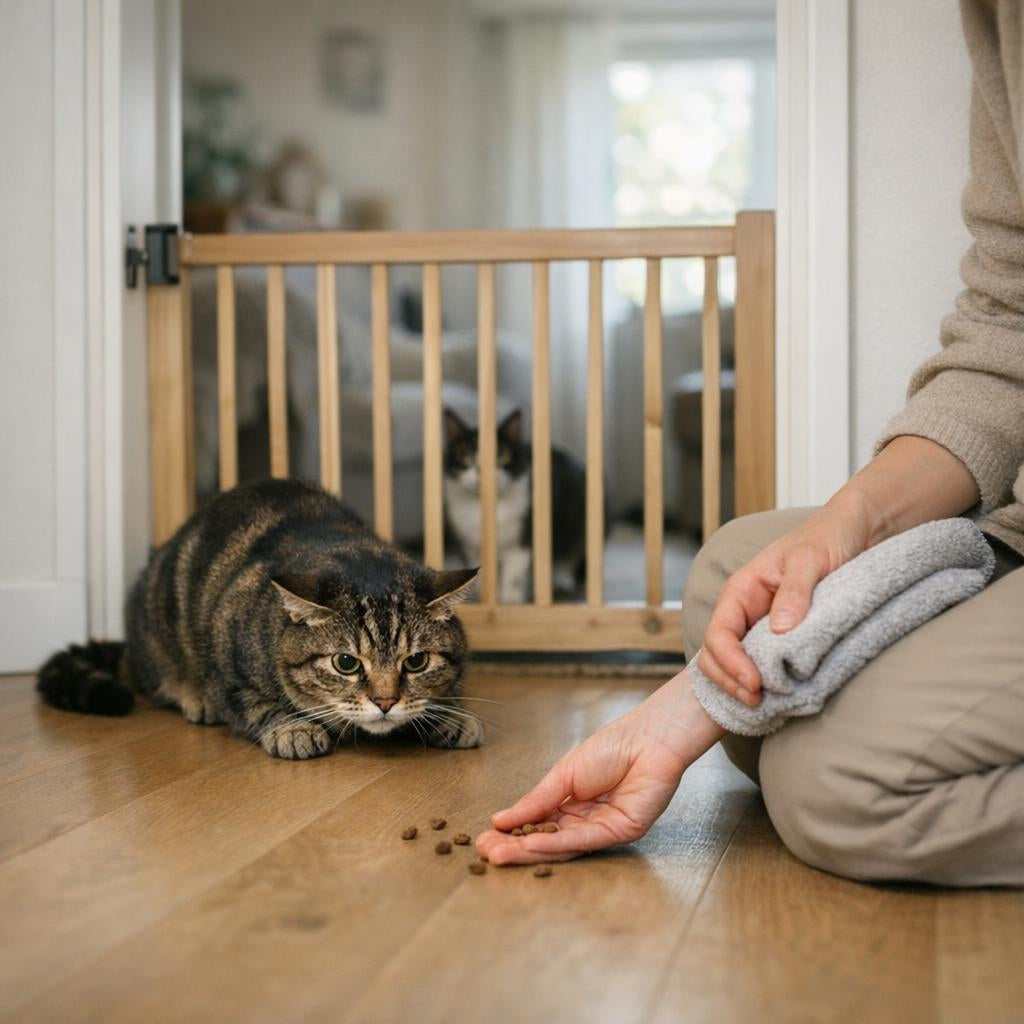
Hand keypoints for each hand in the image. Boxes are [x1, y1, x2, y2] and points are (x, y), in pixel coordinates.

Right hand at [475, 670, 723, 864]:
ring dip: (529, 851)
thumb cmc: (613, 747)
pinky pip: (583, 841)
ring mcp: (603, 829)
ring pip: (561, 847)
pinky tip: (531, 843)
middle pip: (546, 841)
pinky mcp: (621, 832)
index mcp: (572, 805)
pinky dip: (555, 843)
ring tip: (499, 853)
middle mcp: (586, 821)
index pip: (537, 825)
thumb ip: (537, 800)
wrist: (648, 737)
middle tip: (486, 853)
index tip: (485, 838)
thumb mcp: (563, 774)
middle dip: (515, 848)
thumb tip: (502, 819)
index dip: (511, 833)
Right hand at [698, 502, 873, 707]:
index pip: (718, 634)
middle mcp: (746, 611)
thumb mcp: (811, 558)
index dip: (729, 663)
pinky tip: (780, 696)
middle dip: (729, 682)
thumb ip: (794, 591)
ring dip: (741, 687)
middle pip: (715, 655)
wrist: (857, 531)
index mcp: (742, 590)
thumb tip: (779, 631)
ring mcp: (762, 627)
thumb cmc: (828, 536)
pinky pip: (763, 665)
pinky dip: (764, 684)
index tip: (754, 684)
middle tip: (757, 702)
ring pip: (734, 664)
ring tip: (765, 704)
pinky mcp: (783, 639)